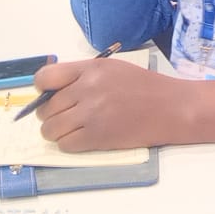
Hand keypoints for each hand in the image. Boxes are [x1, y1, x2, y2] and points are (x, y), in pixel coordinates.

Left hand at [34, 58, 204, 150]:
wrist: (171, 108)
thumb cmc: (145, 87)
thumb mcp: (113, 69)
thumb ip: (83, 76)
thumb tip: (52, 92)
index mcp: (91, 68)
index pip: (45, 78)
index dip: (43, 90)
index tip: (51, 96)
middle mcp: (87, 89)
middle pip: (46, 109)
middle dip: (52, 115)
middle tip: (68, 116)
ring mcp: (91, 114)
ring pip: (50, 129)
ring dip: (58, 132)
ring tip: (74, 129)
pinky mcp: (96, 137)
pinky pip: (65, 145)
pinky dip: (70, 144)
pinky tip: (83, 138)